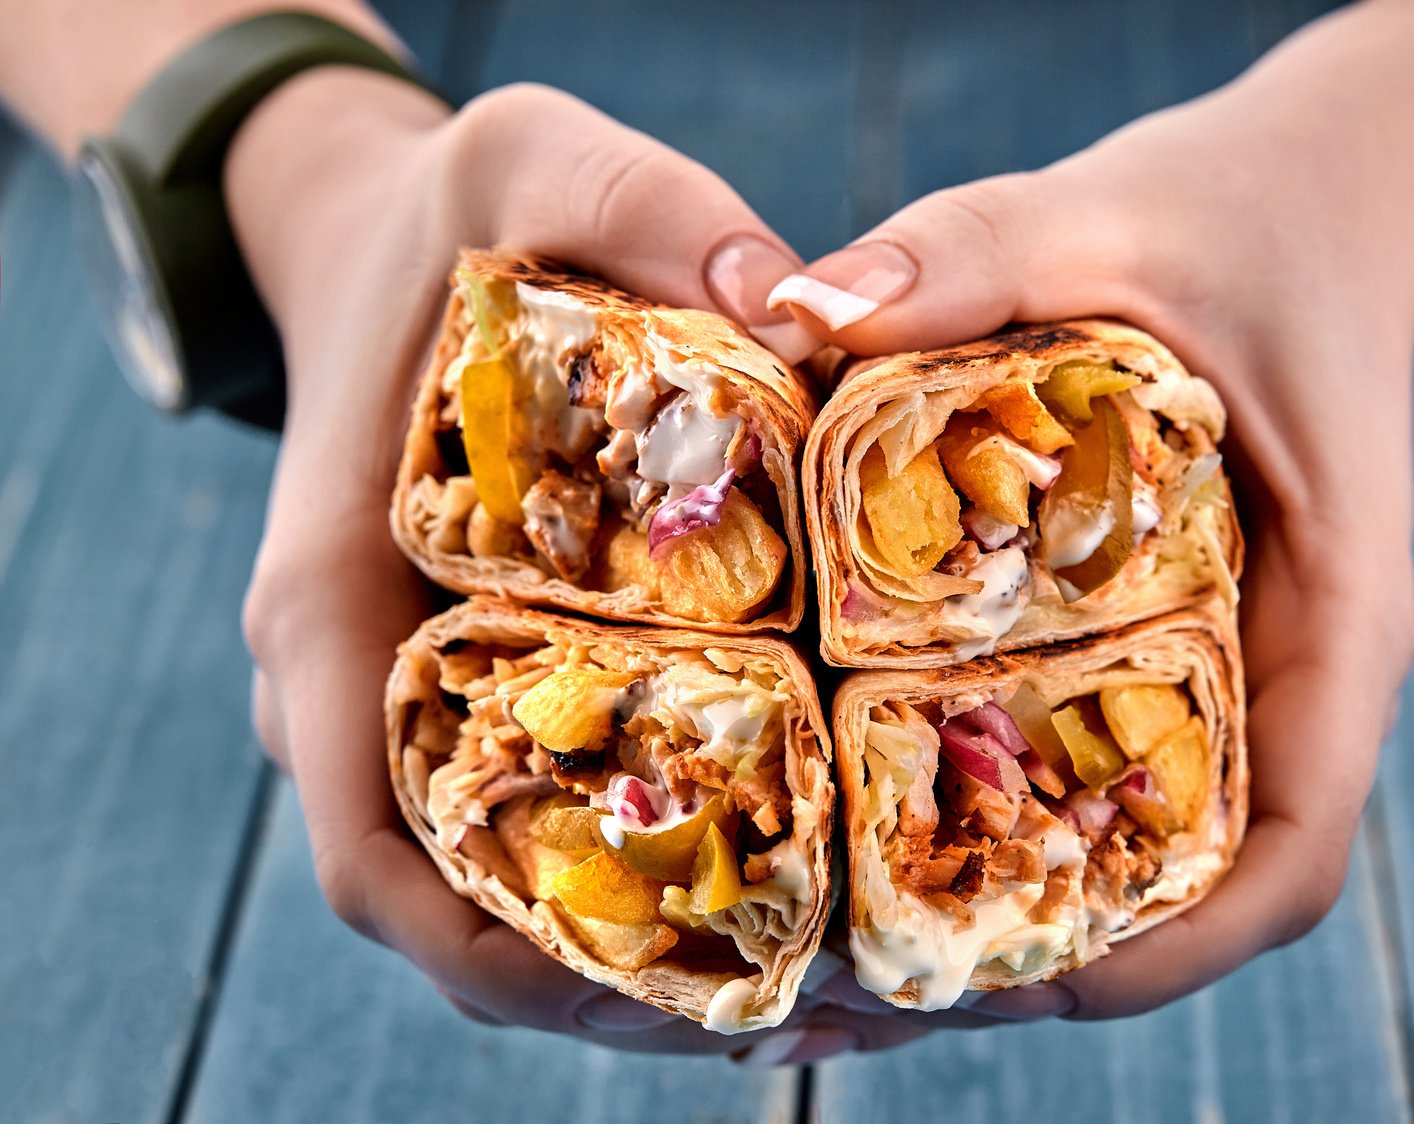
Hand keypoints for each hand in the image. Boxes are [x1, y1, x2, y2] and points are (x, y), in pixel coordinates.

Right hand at [231, 69, 912, 1059]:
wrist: (390, 231)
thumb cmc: (449, 213)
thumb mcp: (532, 158)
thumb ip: (644, 205)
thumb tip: (797, 302)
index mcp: (334, 602)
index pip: (370, 847)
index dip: (497, 955)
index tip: (655, 998)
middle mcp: (364, 685)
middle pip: (461, 919)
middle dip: (624, 995)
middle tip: (818, 1014)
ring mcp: (422, 698)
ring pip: (513, 901)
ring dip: (658, 974)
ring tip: (842, 997)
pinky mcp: (490, 686)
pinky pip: (556, 829)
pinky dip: (657, 894)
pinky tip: (798, 903)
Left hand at [777, 86, 1413, 1026]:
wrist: (1306, 194)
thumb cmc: (1241, 213)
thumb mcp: (1108, 212)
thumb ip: (969, 249)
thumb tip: (802, 306)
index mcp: (1336, 612)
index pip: (1291, 848)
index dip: (1162, 952)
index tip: (1012, 985)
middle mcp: (1292, 669)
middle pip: (1197, 887)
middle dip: (1046, 960)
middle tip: (864, 986)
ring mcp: (1233, 663)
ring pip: (1146, 848)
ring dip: (1015, 915)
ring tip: (844, 949)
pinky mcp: (1171, 637)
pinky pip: (1103, 767)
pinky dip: (1008, 824)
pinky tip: (876, 830)